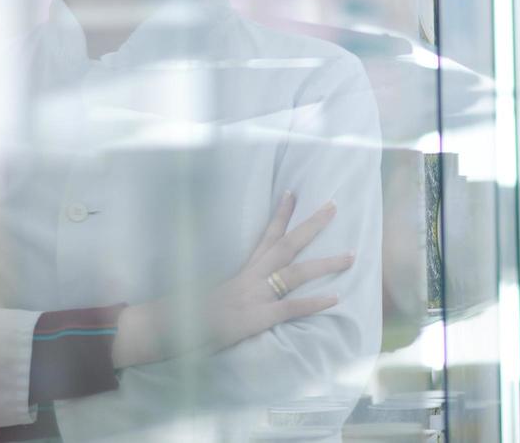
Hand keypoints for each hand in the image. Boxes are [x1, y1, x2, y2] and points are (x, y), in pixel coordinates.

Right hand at [113, 191, 352, 368]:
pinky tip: (336, 298)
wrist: (166, 329)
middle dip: (312, 224)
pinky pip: (292, 307)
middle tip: (334, 206)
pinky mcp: (258, 317)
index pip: (265, 235)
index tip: (293, 191)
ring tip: (352, 255)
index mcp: (241, 270)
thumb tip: (240, 284)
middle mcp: (251, 276)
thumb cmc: (185, 314)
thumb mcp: (209, 292)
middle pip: (287, 243)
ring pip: (297, 272)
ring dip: (326, 263)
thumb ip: (228, 286)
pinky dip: (315, 303)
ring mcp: (255, 295)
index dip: (281, 214)